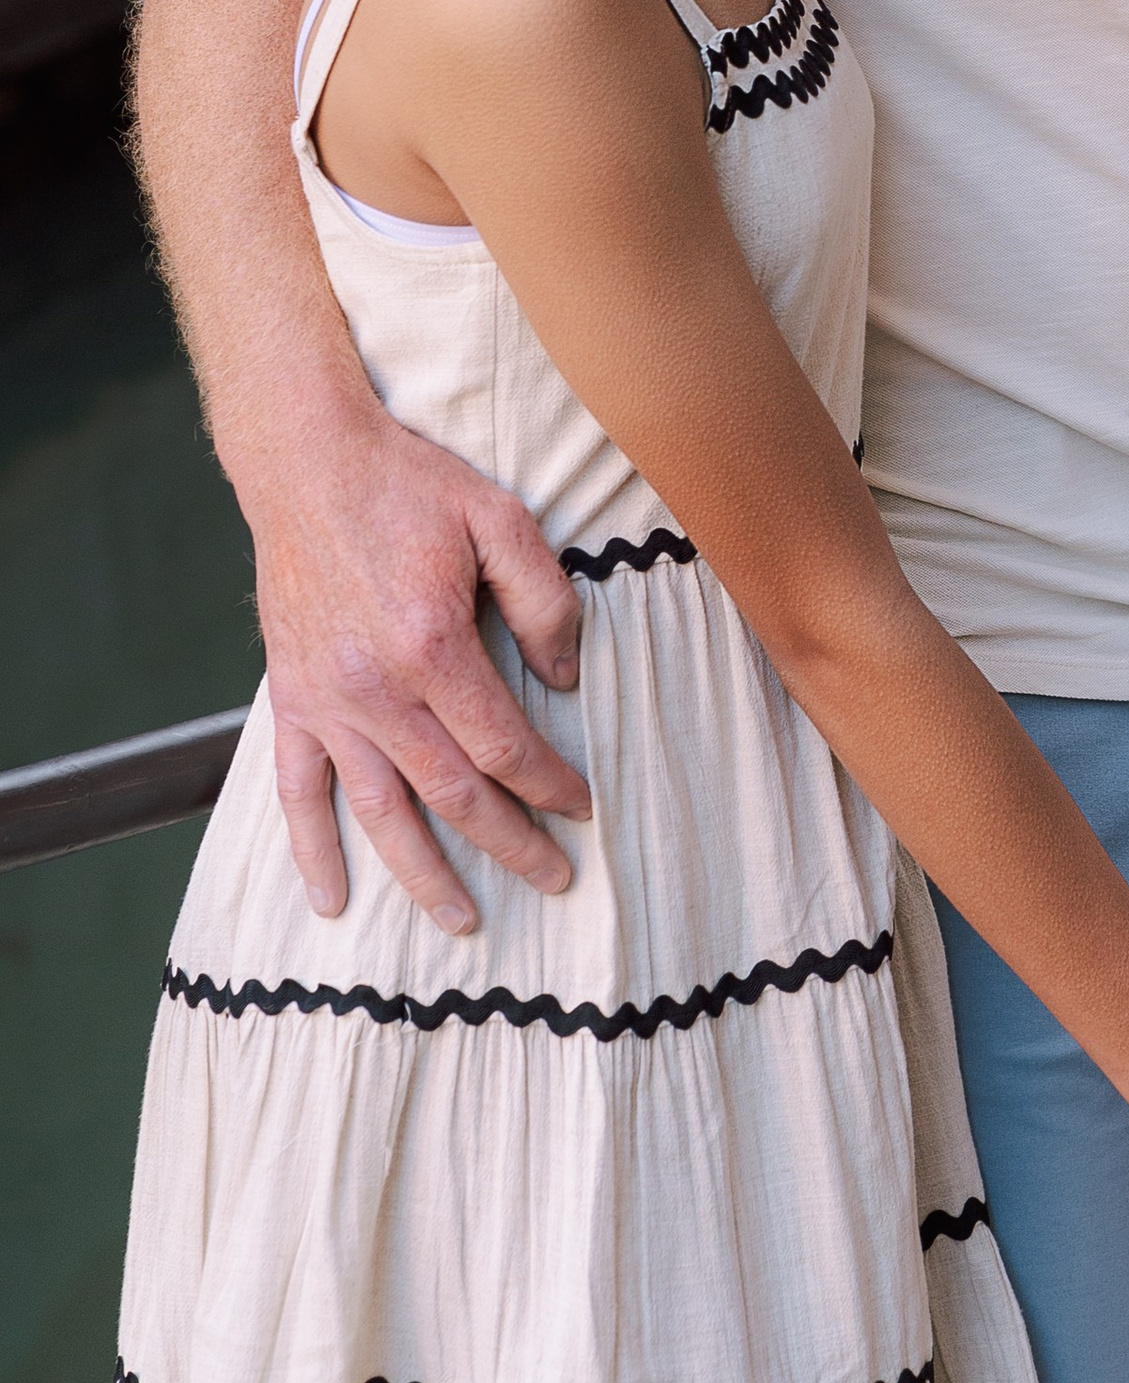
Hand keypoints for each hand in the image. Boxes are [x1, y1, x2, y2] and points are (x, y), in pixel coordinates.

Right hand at [242, 383, 589, 936]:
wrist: (308, 461)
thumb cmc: (411, 484)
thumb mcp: (500, 518)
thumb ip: (543, 599)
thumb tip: (564, 677)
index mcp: (434, 647)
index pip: (506, 745)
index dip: (551, 784)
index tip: (584, 807)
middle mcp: (375, 689)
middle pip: (453, 793)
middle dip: (510, 844)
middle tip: (554, 880)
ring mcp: (327, 701)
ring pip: (380, 812)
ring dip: (422, 874)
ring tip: (462, 920)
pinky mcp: (289, 698)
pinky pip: (297, 791)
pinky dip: (313, 850)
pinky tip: (332, 900)